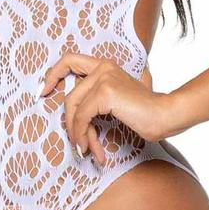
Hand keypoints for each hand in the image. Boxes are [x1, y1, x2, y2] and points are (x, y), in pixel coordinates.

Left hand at [38, 53, 173, 165]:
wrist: (165, 115)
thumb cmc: (144, 113)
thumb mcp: (118, 100)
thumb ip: (98, 99)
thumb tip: (75, 118)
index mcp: (105, 65)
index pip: (69, 60)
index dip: (52, 74)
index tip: (43, 91)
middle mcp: (103, 67)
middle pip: (70, 95)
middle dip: (69, 122)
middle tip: (75, 141)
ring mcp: (104, 78)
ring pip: (74, 109)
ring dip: (77, 133)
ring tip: (86, 148)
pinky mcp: (105, 92)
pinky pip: (82, 116)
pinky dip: (82, 134)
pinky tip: (91, 147)